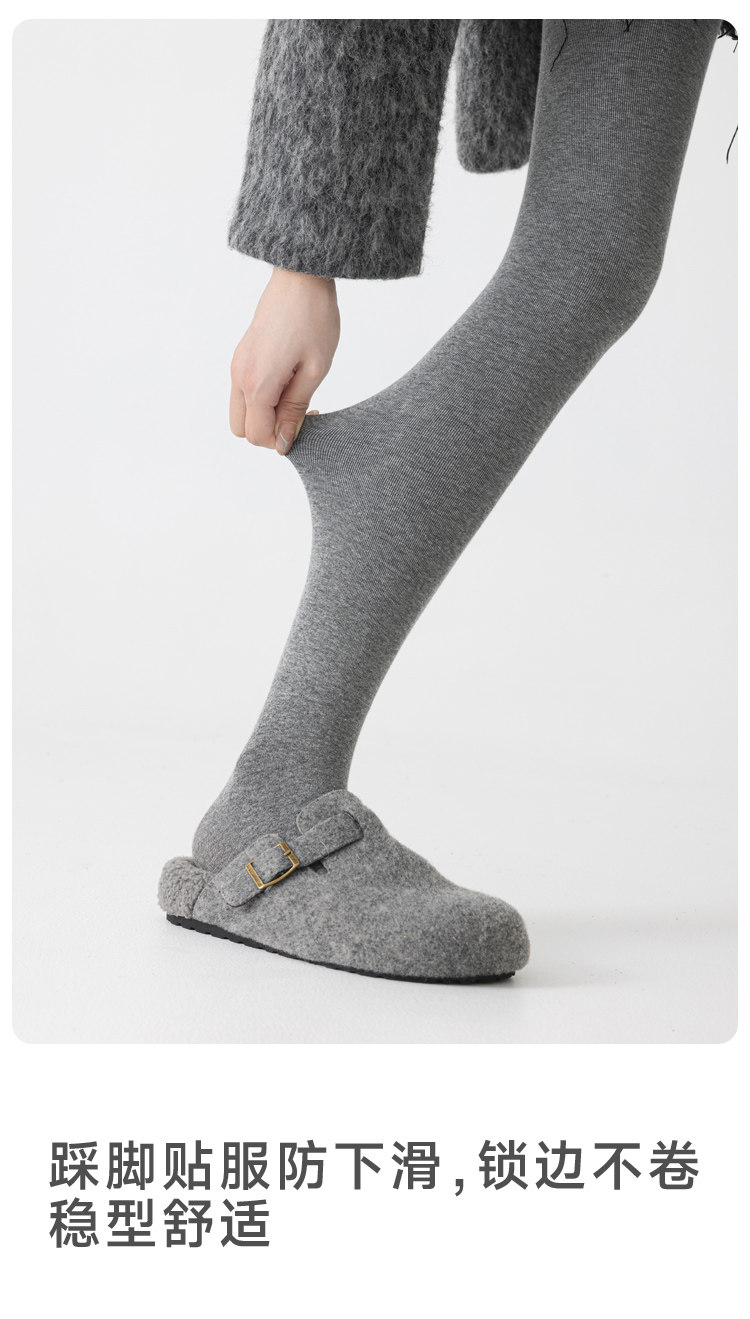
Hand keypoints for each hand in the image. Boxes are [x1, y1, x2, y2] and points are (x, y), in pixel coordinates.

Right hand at [230, 267, 339, 454]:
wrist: (300, 278)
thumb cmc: (314, 319)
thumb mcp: (314, 370)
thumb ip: (295, 409)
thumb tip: (283, 441)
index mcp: (257, 383)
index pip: (258, 435)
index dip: (281, 440)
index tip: (306, 421)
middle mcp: (239, 376)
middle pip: (242, 430)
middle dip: (268, 432)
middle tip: (298, 414)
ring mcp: (237, 365)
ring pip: (240, 412)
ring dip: (263, 416)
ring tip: (294, 396)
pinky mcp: (241, 356)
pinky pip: (243, 393)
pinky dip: (260, 400)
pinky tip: (286, 382)